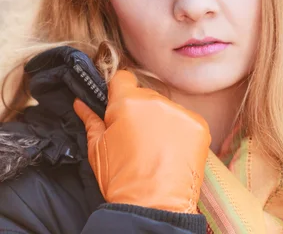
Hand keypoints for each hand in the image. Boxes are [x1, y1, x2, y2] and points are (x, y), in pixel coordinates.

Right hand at [74, 70, 210, 213]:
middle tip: (134, 137)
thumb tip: (81, 103)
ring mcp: (181, 113)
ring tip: (155, 149)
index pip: (123, 79)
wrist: (153, 205)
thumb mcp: (97, 148)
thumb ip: (91, 120)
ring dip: (161, 121)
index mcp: (128, 102)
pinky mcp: (199, 126)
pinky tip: (172, 152)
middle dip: (139, 111)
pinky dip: (180, 133)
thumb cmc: (120, 178)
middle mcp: (157, 101)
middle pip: (146, 96)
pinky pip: (186, 122)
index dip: (118, 91)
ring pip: (167, 109)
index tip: (118, 107)